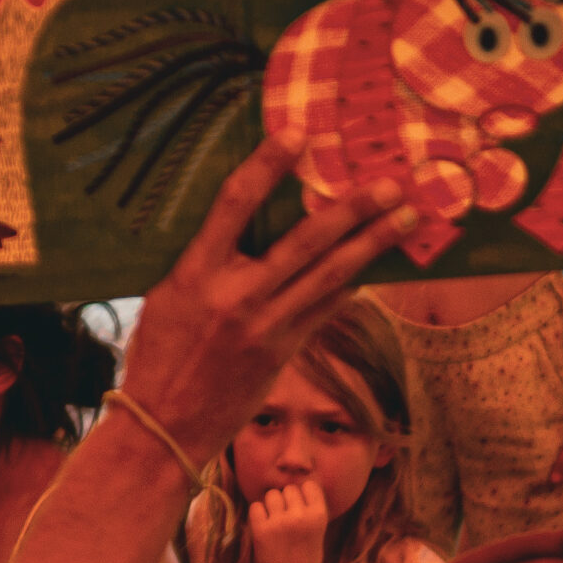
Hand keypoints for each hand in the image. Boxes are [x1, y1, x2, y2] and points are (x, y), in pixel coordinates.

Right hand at [122, 141, 416, 466]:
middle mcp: (236, 298)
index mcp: (195, 274)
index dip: (267, 165)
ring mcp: (266, 327)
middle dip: (352, 209)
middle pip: (305, 241)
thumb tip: (238, 223)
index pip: (234, 204)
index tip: (296, 135)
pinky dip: (354, 283)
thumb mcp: (164, 298)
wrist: (163, 427)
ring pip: (330, 276)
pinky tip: (379, 264)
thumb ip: (202, 261)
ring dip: (372, 244)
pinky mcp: (284, 352)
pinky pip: (327, 309)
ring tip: (405, 216)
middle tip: (390, 182)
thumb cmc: (156, 357)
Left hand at [249, 482, 327, 562]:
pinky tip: (264, 526)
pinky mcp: (261, 530)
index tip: (301, 508)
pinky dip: (258, 514)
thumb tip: (297, 485)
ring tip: (276, 522)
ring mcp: (279, 522)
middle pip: (289, 489)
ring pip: (272, 495)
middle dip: (286, 501)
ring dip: (272, 505)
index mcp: (319, 516)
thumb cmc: (307, 558)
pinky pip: (256, 507)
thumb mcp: (319, 531)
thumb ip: (310, 509)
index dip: (303, 495)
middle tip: (287, 519)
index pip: (309, 486)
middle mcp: (300, 516)